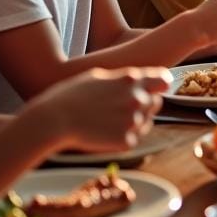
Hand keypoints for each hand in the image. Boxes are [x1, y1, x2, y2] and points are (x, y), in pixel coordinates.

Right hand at [38, 67, 169, 150]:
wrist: (53, 121)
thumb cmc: (70, 95)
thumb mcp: (97, 76)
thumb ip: (122, 78)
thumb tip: (137, 79)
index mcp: (131, 79)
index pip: (164, 79)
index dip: (160, 85)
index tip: (156, 89)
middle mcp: (137, 98)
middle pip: (156, 102)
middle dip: (145, 105)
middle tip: (122, 109)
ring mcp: (133, 121)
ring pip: (146, 122)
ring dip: (134, 122)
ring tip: (108, 121)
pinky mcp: (126, 141)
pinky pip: (133, 139)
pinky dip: (122, 138)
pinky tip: (104, 134)